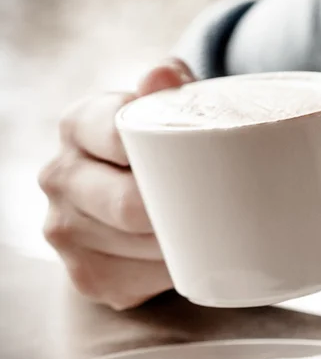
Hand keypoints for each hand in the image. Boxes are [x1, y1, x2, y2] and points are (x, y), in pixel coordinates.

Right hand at [39, 59, 194, 309]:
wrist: (130, 193)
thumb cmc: (156, 146)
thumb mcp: (164, 108)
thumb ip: (169, 87)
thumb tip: (162, 74)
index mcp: (78, 125)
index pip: (119, 138)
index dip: (162, 157)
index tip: (201, 166)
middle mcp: (59, 177)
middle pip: (129, 205)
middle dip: (178, 212)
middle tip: (223, 209)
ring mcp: (64, 232)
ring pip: (138, 249)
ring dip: (181, 247)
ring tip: (211, 232)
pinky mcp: (86, 277)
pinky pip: (140, 284)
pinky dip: (172, 273)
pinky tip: (186, 258)